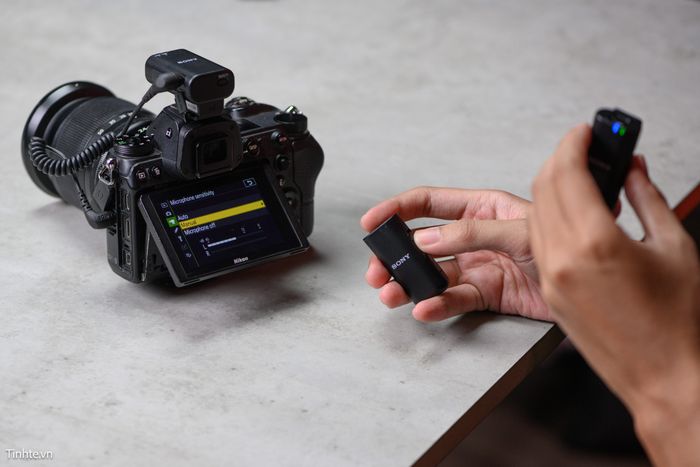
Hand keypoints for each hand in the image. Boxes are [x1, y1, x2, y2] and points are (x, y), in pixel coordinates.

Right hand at [361, 187, 553, 321]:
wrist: (600, 281)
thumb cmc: (570, 239)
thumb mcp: (520, 229)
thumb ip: (472, 232)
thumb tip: (426, 240)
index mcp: (480, 207)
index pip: (428, 203)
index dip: (396, 209)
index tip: (371, 221)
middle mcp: (473, 237)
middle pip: (421, 244)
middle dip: (395, 256)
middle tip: (376, 271)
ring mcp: (477, 266)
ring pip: (432, 275)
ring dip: (408, 284)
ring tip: (391, 294)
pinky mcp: (486, 294)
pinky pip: (455, 300)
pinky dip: (437, 306)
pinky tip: (424, 308)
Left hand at [529, 124, 699, 465]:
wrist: (667, 378)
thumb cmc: (681, 322)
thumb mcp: (674, 247)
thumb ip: (647, 198)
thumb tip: (631, 167)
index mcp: (595, 243)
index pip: (568, 174)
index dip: (574, 144)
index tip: (584, 131)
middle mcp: (562, 259)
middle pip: (543, 189)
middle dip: (559, 160)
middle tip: (581, 148)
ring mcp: (550, 279)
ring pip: (534, 214)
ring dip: (550, 187)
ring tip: (577, 176)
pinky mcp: (549, 294)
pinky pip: (539, 243)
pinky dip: (549, 218)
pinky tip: (571, 213)